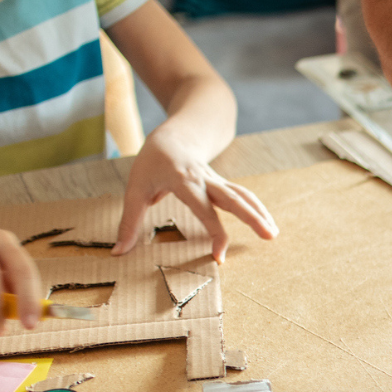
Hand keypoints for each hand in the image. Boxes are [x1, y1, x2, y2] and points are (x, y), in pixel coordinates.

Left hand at [114, 132, 276, 260]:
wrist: (173, 135)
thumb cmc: (152, 162)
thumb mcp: (134, 189)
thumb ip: (129, 223)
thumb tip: (118, 253)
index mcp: (184, 181)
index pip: (204, 210)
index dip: (215, 233)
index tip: (219, 256)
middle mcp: (205, 180)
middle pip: (234, 198)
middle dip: (252, 217)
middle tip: (269, 236)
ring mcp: (217, 180)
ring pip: (243, 195)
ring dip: (260, 213)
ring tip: (273, 234)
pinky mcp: (223, 184)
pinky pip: (243, 195)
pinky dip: (257, 208)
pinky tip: (267, 222)